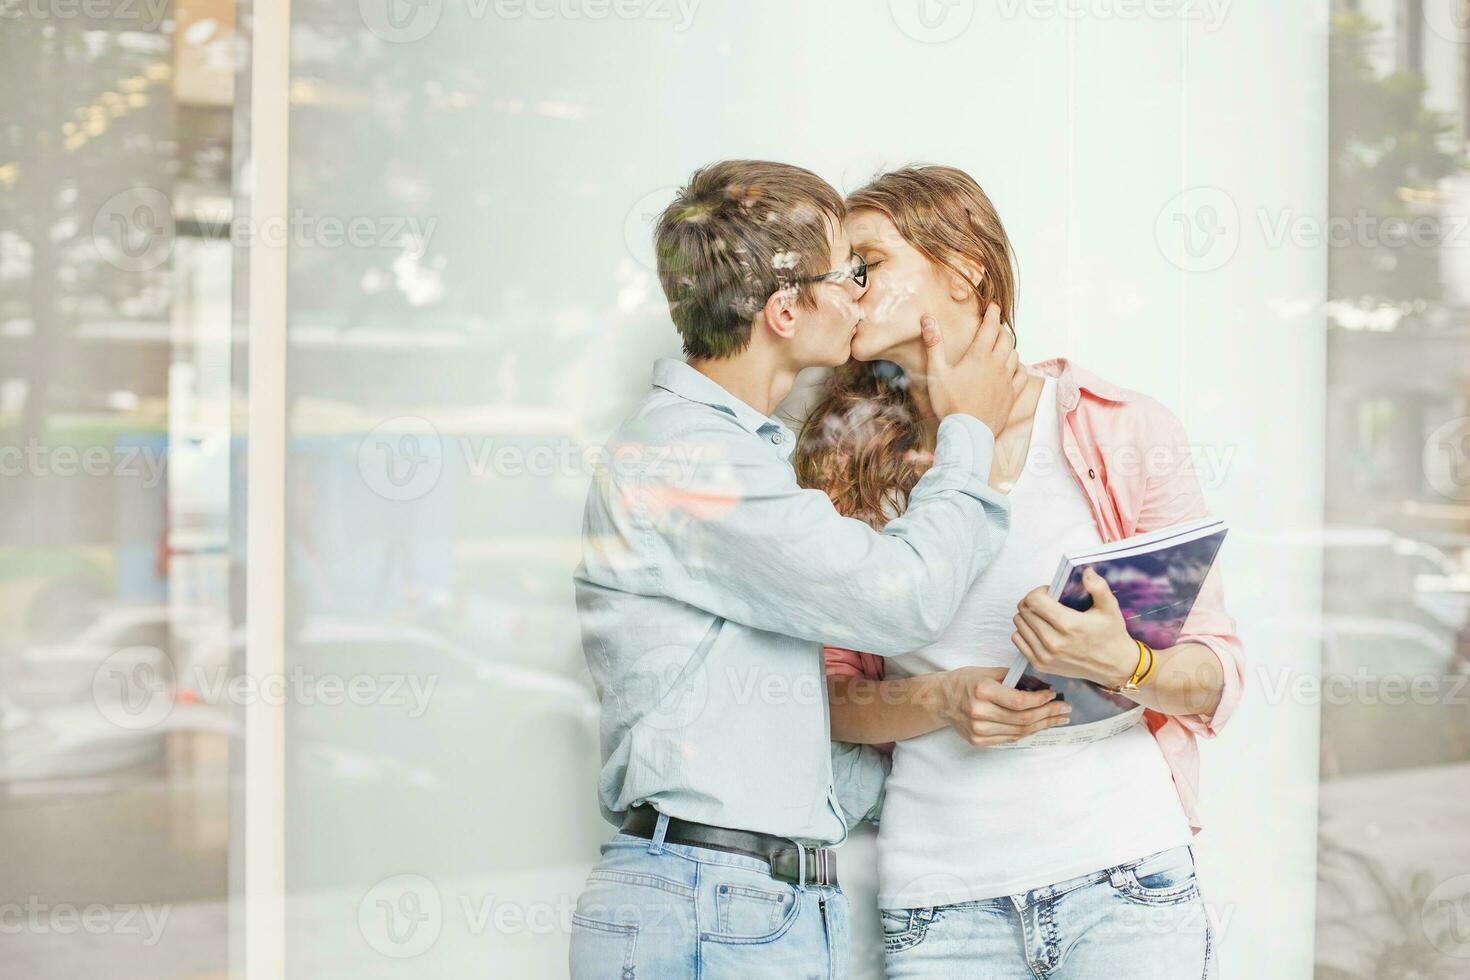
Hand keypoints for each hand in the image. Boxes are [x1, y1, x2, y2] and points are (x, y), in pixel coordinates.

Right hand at [919, 303, 1026, 436]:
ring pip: (1015, 354)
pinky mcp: (1012, 394)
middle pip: (1006, 338)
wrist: (968, 433)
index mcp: (979, 356)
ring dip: (1009, 346)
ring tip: (1001, 345)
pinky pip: (1022, 373)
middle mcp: (997, 364)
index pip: (990, 327)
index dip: (992, 313)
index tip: (993, 305)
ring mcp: (1007, 380)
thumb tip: (928, 318)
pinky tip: (1012, 367)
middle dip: (1001, 328)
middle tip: (994, 325)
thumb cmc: (949, 403)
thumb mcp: (936, 373)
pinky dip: (1018, 365)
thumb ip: (934, 344)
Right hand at [932, 666, 1070, 746]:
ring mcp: (979, 730)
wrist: (940, 699)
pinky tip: (1039, 725)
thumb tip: (1042, 685)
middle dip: (1049, 714)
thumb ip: (1015, 678)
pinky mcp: (979, 740)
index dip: (1041, 700)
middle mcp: (980, 712)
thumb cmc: (965, 682)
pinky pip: (1011, 738)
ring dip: (1043, 725)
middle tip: (1065, 709)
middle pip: (1024, 718)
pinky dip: (1027, 731)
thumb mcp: (988, 672)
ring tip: (1058, 719)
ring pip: (1020, 731)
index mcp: (982, 691)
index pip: (1020, 701)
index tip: (1053, 695)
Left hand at [1012, 567, 1139, 686]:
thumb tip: (1086, 572)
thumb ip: (1098, 587)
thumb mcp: (1110, 608)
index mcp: (1068, 624)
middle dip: (1033, 601)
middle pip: (1024, 611)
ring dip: (1028, 616)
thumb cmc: (1110, 634)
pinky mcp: (1040, 665)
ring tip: (1044, 616)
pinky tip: (1040, 629)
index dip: (1039, 591)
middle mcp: (1053, 642)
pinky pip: (1018, 640)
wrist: (1114, 666)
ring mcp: (1045, 655)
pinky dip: (1025, 631)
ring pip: (1019, 624)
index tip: (1050, 593)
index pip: (1034, 600)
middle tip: (1047, 603)